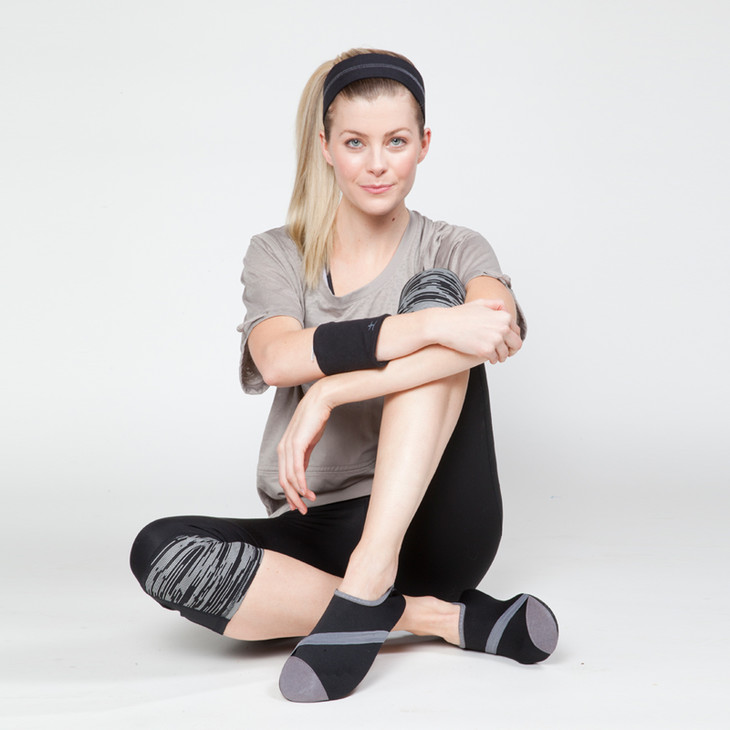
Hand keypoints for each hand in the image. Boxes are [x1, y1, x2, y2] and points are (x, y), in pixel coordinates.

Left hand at [276, 382, 331, 513]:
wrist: (320, 401)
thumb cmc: (315, 419)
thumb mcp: (308, 442)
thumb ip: (303, 457)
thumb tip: (302, 472)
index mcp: (284, 449)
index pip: (283, 476)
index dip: (290, 492)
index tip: (298, 503)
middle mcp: (282, 449)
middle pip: (284, 481)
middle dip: (293, 498)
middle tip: (302, 509)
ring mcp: (288, 447)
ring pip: (289, 478)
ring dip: (298, 493)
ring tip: (308, 502)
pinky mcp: (296, 444)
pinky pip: (297, 469)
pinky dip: (301, 483)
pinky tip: (307, 491)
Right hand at [436, 299, 521, 363]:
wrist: (443, 325)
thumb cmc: (458, 315)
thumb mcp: (479, 303)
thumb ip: (495, 304)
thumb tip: (504, 308)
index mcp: (503, 316)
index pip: (517, 331)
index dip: (513, 339)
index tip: (508, 343)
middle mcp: (502, 327)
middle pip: (516, 344)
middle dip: (511, 350)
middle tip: (506, 353)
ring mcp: (494, 340)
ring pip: (505, 354)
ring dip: (501, 356)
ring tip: (495, 357)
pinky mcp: (486, 350)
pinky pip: (495, 359)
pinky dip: (492, 359)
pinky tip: (488, 358)